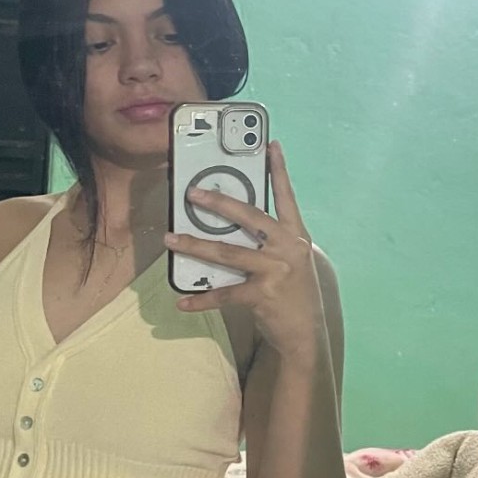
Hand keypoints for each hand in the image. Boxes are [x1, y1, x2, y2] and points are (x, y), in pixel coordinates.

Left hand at [165, 138, 324, 363]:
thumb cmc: (294, 293)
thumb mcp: (291, 260)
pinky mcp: (263, 295)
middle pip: (249, 217)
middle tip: (192, 192)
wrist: (307, 334)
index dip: (279, 169)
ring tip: (170, 239)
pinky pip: (224, 293)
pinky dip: (200, 298)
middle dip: (218, 202)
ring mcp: (276, 270)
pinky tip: (182, 300)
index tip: (270, 144)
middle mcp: (288, 248)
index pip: (286, 196)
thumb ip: (270, 241)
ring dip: (194, 245)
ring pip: (227, 253)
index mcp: (296, 235)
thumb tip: (232, 227)